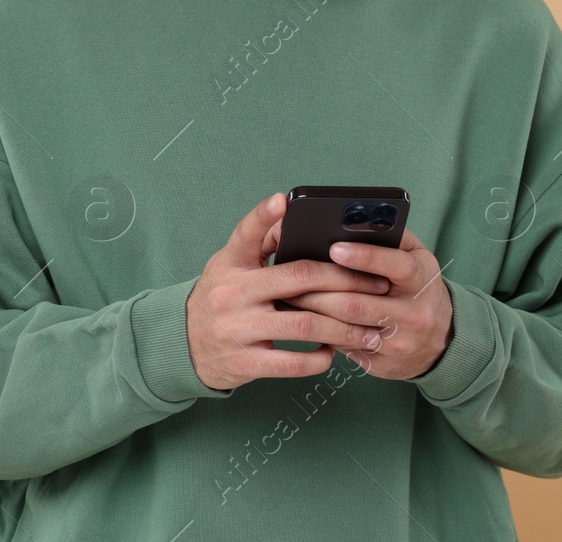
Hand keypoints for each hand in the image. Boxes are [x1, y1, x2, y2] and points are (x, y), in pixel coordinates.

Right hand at [186, 193, 392, 390]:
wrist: (183, 345)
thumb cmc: (220, 297)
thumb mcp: (230, 265)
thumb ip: (259, 243)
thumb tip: (290, 215)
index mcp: (230, 263)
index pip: (246, 233)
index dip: (263, 215)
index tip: (284, 198)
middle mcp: (232, 293)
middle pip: (299, 279)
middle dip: (347, 281)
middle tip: (379, 285)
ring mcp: (237, 329)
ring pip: (304, 325)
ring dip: (343, 329)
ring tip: (368, 331)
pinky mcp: (243, 362)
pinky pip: (292, 363)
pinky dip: (318, 359)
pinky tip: (333, 353)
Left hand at [284, 227, 453, 380]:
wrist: (442, 340)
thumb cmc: (419, 287)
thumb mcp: (417, 258)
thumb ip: (392, 237)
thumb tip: (357, 219)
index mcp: (421, 280)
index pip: (395, 266)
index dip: (364, 257)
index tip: (334, 247)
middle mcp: (413, 314)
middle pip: (357, 303)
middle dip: (319, 290)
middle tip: (291, 277)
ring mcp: (399, 343)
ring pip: (346, 327)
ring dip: (313, 312)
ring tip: (289, 296)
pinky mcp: (382, 364)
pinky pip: (344, 347)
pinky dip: (322, 332)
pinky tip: (304, 320)